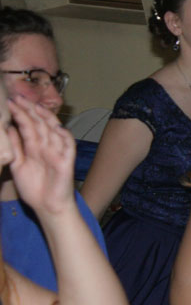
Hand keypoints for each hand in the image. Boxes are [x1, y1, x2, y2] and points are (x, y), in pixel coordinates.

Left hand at [7, 96, 75, 215]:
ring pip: (52, 131)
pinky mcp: (66, 161)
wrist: (48, 207)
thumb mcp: (18, 165)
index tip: (10, 102)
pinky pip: (68, 145)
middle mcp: (47, 146)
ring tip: (33, 107)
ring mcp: (57, 152)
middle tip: (18, 97)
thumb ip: (15, 147)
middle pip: (40, 124)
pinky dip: (63, 136)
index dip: (21, 113)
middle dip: (30, 110)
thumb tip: (8, 128)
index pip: (28, 125)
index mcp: (35, 147)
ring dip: (44, 118)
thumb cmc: (34, 188)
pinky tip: (56, 127)